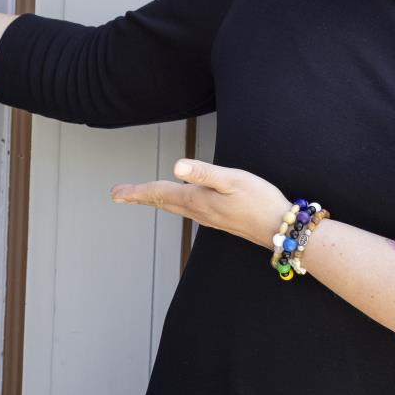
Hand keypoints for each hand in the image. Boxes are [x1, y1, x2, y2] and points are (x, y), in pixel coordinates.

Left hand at [110, 159, 291, 249]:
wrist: (280, 228)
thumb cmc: (259, 201)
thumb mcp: (233, 179)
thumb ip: (204, 172)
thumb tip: (177, 166)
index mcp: (196, 199)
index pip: (159, 193)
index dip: (136, 191)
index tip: (115, 193)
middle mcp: (198, 211)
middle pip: (161, 202)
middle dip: (139, 197)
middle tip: (118, 195)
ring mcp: (208, 217)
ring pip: (173, 207)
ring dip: (154, 201)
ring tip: (140, 197)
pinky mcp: (218, 219)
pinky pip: (187, 211)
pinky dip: (173, 204)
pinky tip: (176, 203)